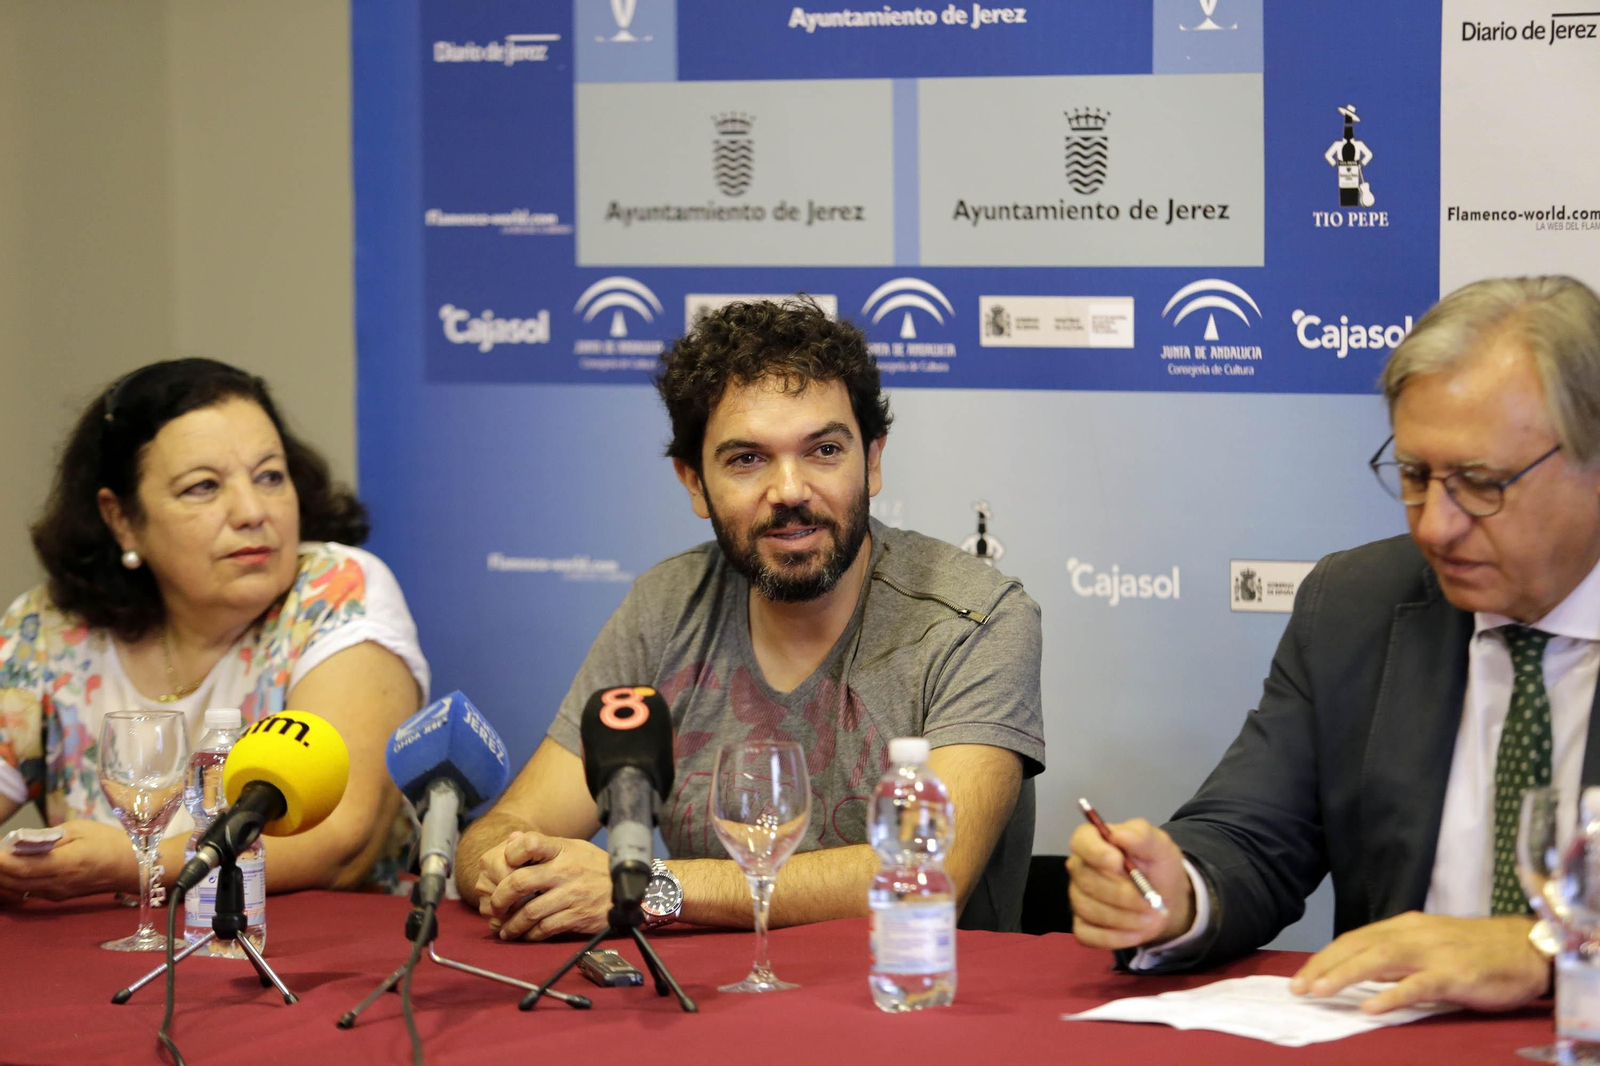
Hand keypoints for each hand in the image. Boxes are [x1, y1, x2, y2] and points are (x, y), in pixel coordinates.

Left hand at [0, 820, 137, 901]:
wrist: (130, 867)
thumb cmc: (108, 843)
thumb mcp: (80, 829)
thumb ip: (49, 837)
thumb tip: (21, 842)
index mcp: (65, 863)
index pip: (23, 867)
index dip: (2, 861)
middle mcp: (57, 883)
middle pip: (15, 881)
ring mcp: (56, 893)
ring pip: (18, 888)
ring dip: (3, 876)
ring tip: (0, 859)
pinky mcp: (57, 896)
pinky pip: (28, 890)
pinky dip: (14, 881)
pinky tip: (11, 869)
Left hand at [479, 831, 610, 940]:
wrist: (627, 889)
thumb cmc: (596, 867)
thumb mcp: (574, 848)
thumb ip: (544, 846)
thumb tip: (512, 838)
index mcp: (562, 850)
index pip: (529, 843)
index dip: (510, 853)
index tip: (502, 866)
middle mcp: (565, 870)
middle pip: (520, 882)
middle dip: (500, 897)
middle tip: (493, 906)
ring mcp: (571, 894)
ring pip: (529, 911)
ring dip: (512, 924)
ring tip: (505, 929)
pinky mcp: (576, 916)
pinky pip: (545, 928)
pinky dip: (530, 934)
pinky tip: (525, 935)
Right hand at [1067, 818, 1193, 949]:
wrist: (1164, 899)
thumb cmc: (1157, 866)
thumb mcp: (1160, 846)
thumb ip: (1142, 835)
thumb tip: (1118, 834)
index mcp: (1095, 841)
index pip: (1081, 841)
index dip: (1095, 852)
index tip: (1118, 862)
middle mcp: (1080, 868)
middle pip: (1085, 880)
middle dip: (1121, 894)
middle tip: (1151, 902)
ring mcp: (1079, 897)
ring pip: (1089, 909)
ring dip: (1124, 918)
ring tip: (1151, 918)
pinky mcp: (1082, 925)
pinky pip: (1088, 935)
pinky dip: (1115, 938)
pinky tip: (1137, 933)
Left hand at [1289, 912, 1548, 1012]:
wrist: (1525, 946)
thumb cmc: (1474, 950)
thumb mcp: (1427, 947)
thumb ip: (1395, 959)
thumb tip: (1357, 974)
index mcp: (1403, 927)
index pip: (1354, 939)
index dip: (1325, 957)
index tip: (1299, 977)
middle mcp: (1412, 934)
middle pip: (1358, 946)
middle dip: (1324, 966)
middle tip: (1297, 988)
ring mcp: (1433, 953)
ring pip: (1379, 960)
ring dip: (1345, 975)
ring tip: (1319, 992)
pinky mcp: (1455, 974)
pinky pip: (1418, 985)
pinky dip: (1392, 995)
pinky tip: (1371, 1008)